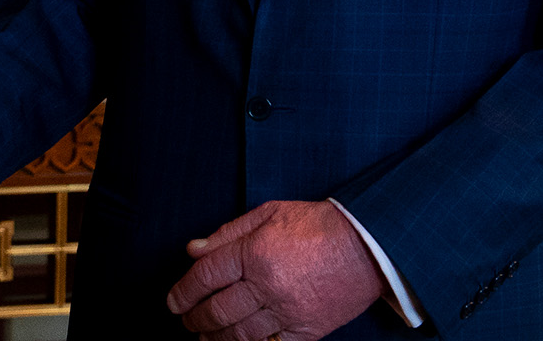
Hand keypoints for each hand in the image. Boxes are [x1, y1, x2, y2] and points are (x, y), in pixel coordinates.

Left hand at [166, 200, 383, 340]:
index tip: (173, 302)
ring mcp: (288, 311)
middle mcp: (267, 285)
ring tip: (206, 336)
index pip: (205, 276)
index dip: (183, 291)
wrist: (369, 246)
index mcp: (255, 253)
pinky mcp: (307, 330)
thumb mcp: (269, 214)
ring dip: (216, 338)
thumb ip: (228, 233)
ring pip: (240, 334)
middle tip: (187, 321)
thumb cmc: (318, 225)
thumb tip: (194, 249)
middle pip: (217, 310)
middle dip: (195, 319)